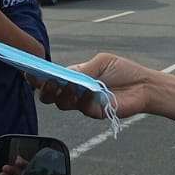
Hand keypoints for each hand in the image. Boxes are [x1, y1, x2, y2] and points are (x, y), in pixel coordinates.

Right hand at [32, 53, 160, 119]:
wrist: (144, 86)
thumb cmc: (124, 71)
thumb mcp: (102, 62)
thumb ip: (83, 68)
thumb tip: (66, 74)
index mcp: (74, 75)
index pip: (51, 77)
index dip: (38, 76)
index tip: (30, 72)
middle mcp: (75, 90)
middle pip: (50, 94)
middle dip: (45, 88)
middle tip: (48, 81)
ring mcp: (83, 103)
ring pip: (61, 104)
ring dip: (61, 94)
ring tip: (68, 85)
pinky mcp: (93, 112)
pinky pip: (80, 108)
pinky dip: (81, 99)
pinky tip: (88, 91)